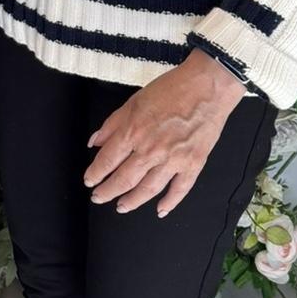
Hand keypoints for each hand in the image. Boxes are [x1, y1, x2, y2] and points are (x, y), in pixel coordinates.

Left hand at [83, 50, 245, 216]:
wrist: (207, 88)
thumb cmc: (171, 89)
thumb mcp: (133, 101)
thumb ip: (112, 124)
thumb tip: (94, 142)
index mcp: (133, 131)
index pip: (107, 160)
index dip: (95, 173)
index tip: (89, 181)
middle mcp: (151, 149)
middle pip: (124, 179)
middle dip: (108, 191)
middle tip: (99, 197)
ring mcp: (173, 160)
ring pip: (148, 189)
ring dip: (132, 201)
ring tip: (122, 206)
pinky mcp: (193, 164)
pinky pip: (179, 190)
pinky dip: (169, 203)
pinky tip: (160, 210)